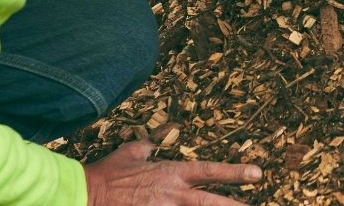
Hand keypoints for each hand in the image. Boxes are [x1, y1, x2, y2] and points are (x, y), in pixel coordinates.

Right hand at [83, 140, 261, 205]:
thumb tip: (155, 144)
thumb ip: (148, 148)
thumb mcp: (131, 153)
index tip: (258, 175)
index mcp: (173, 174)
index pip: (211, 172)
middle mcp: (174, 194)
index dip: (236, 173)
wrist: (84, 194)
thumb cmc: (107, 173)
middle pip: (213, 203)